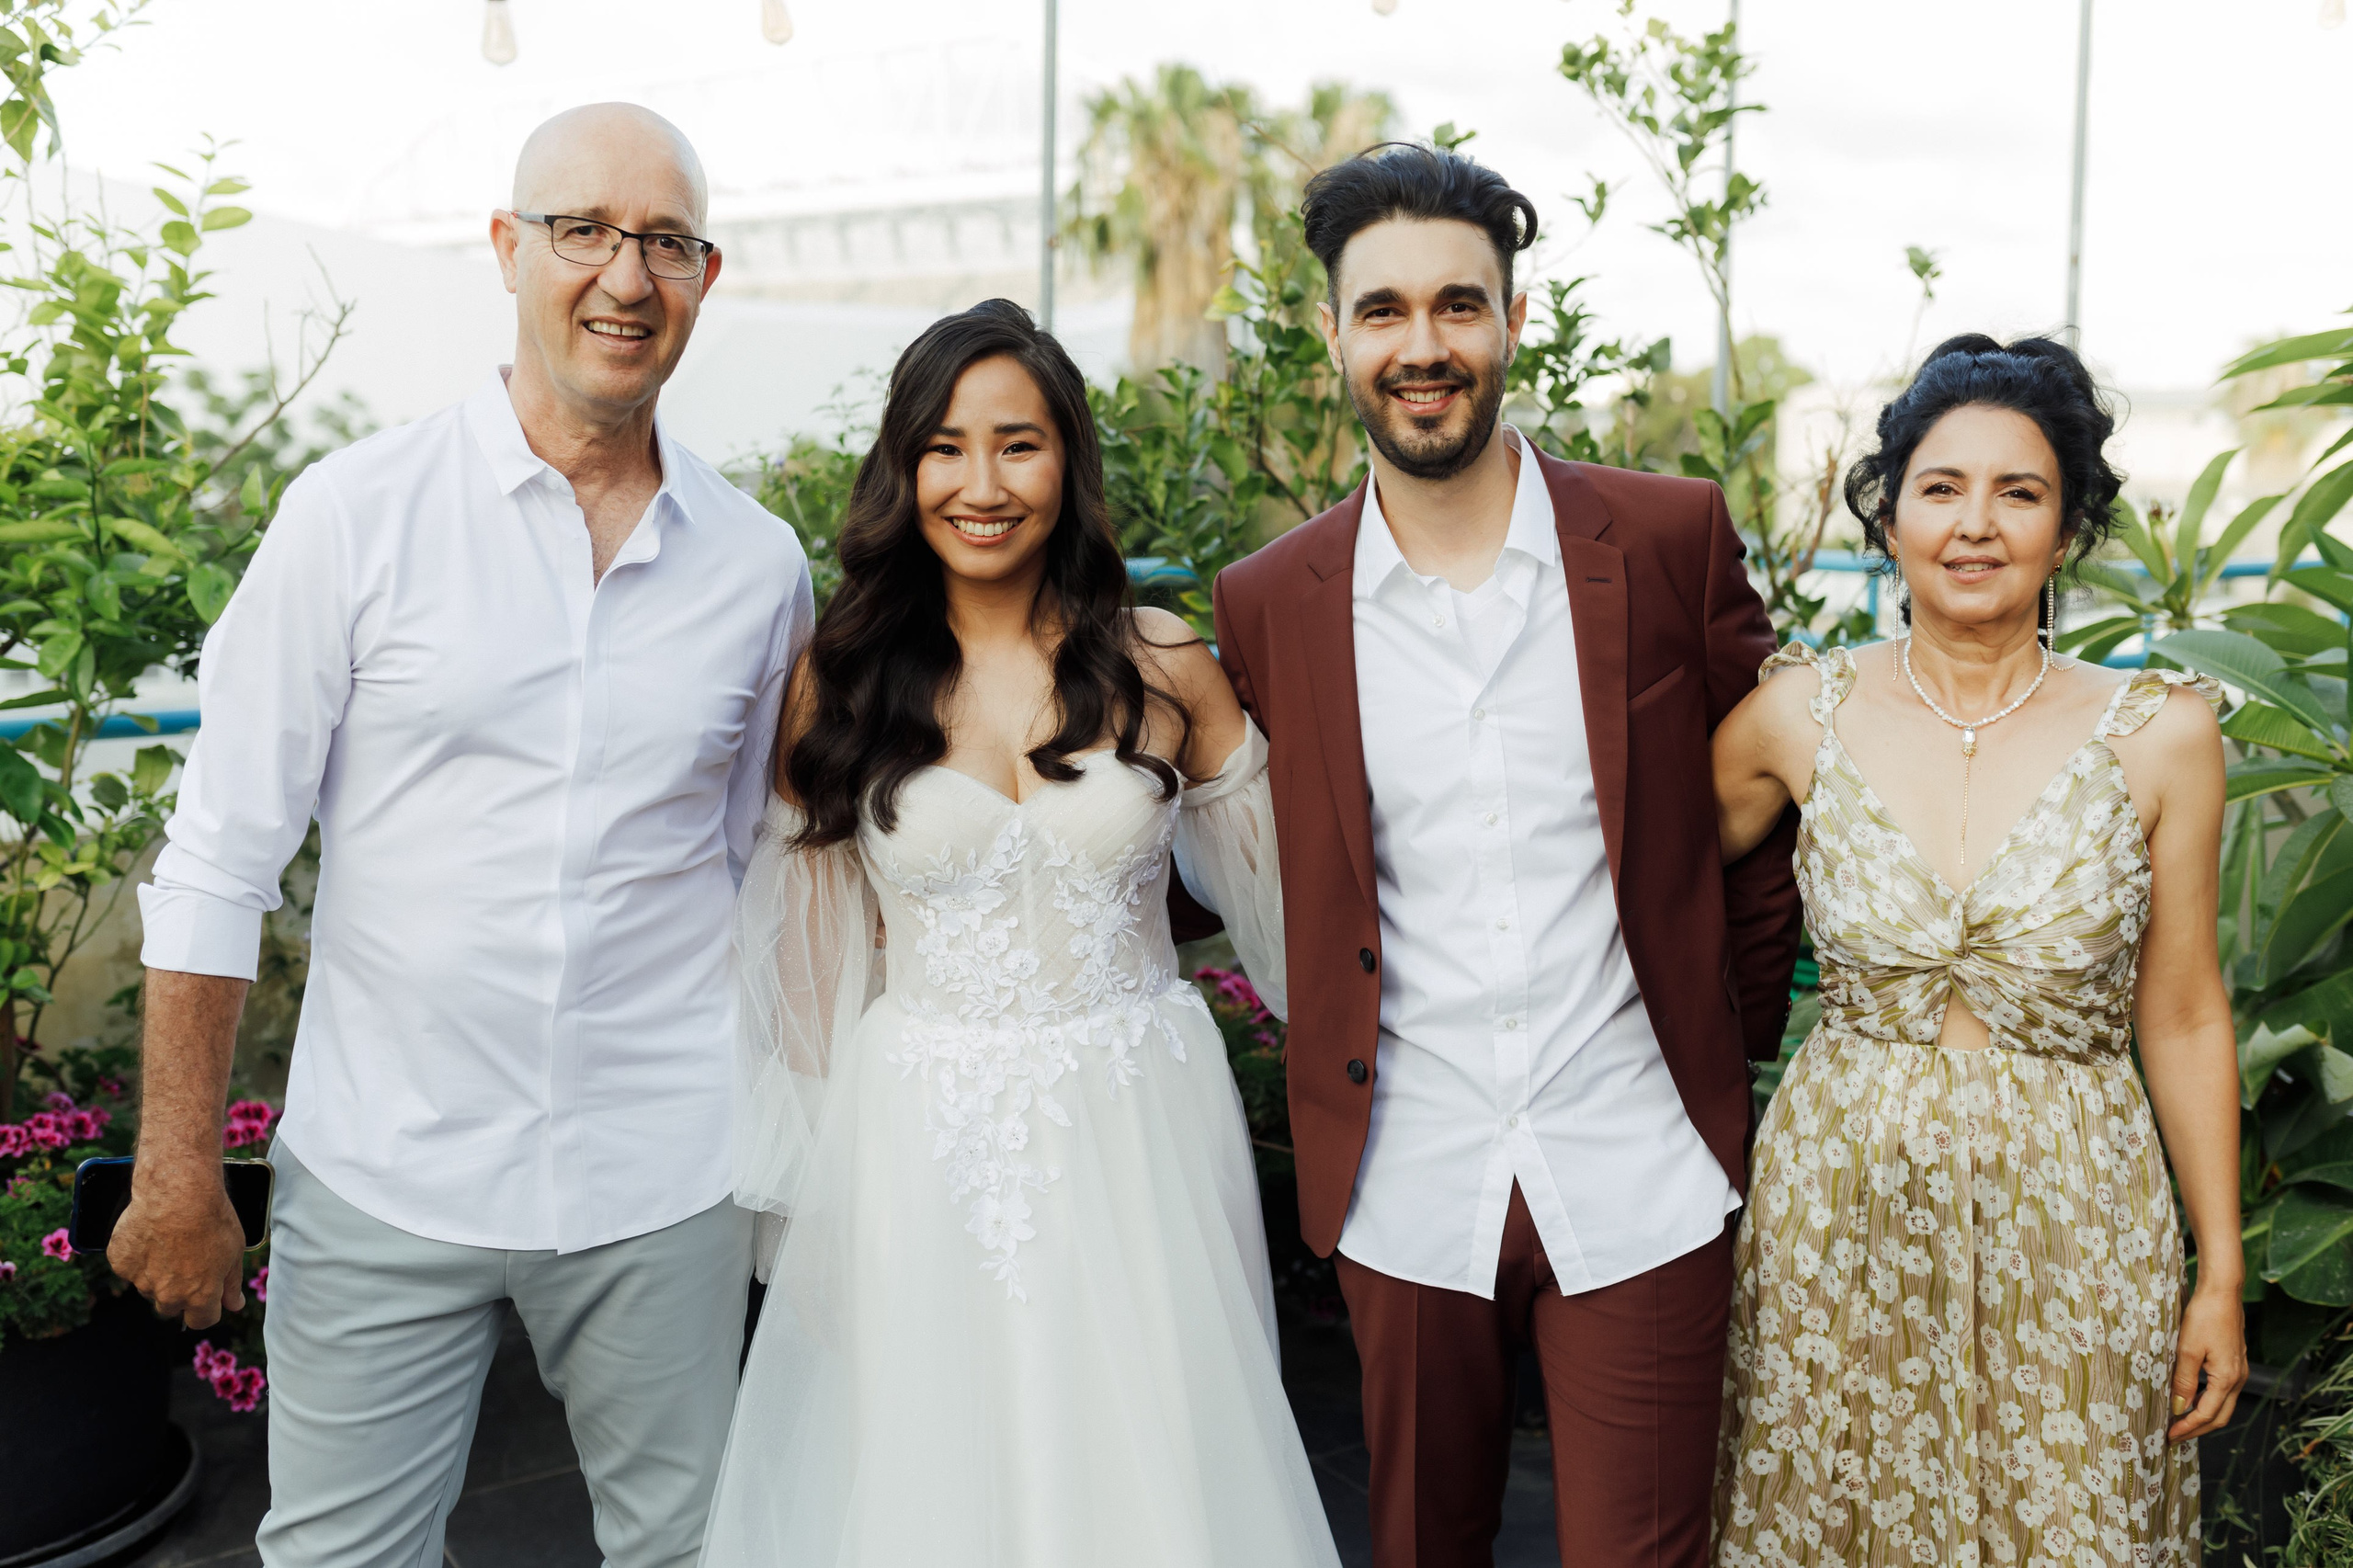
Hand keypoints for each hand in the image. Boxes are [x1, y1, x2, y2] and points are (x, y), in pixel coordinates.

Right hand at [107, 1162, 247, 1329]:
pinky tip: (150, 1234)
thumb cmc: (212, 1219)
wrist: (178, 1192)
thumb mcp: (234, 1251)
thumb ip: (231, 1284)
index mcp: (199, 1296)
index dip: (207, 1308)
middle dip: (180, 1293)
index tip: (209, 1294)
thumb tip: (234, 1306)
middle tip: (187, 1262)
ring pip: (149, 1287)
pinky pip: (130, 1267)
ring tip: (169, 1242)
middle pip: (172, 1307)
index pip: (201, 1321)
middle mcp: (168, 1295)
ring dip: (157, 1274)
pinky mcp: (120, 1263)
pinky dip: (138, 1256)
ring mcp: (140, 1280)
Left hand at [2167, 1283, 2247, 1442]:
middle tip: (2175, 1437)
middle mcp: (2237, 1378)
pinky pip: (2222, 1391)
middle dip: (2198, 1429)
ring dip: (2203, 1416)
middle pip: (2220, 1416)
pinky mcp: (2233, 1361)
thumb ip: (2184, 1381)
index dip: (2188, 1428)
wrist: (2222, 1292)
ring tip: (2180, 1422)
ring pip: (2222, 1404)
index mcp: (2227, 1379)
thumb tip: (2179, 1408)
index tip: (2170, 1437)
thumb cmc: (2204, 1317)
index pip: (2207, 1415)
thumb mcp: (2188, 1350)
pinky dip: (2207, 1400)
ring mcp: (2238, 1370)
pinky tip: (2191, 1398)